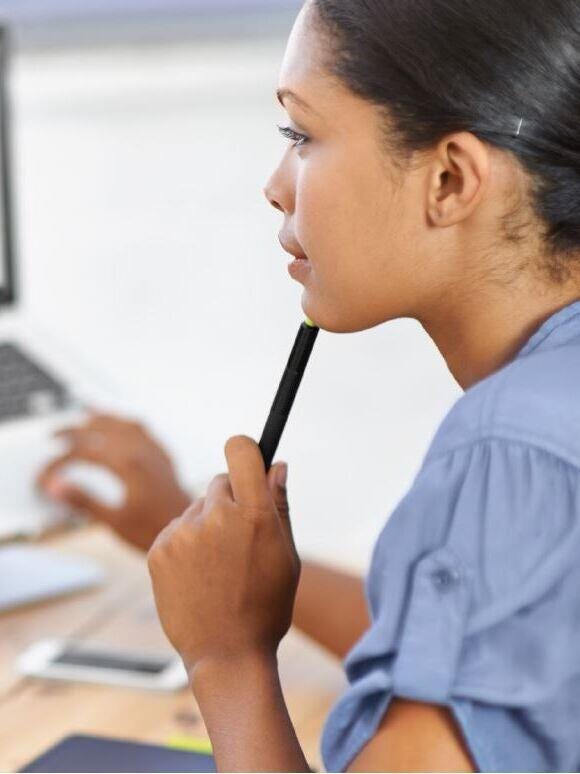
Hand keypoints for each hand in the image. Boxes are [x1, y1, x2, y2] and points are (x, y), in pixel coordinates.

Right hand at [37, 413, 191, 551]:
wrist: (191, 530)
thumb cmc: (154, 530)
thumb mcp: (114, 521)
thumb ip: (84, 501)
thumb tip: (54, 486)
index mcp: (128, 464)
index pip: (85, 451)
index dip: (61, 462)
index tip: (45, 476)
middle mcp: (143, 451)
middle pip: (103, 429)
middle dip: (76, 429)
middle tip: (54, 434)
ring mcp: (155, 452)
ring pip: (124, 424)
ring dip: (102, 418)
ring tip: (86, 414)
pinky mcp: (164, 457)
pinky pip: (143, 430)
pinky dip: (126, 424)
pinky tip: (121, 427)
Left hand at [147, 435, 299, 675]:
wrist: (226, 655)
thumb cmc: (265, 606)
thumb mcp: (286, 555)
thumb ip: (279, 504)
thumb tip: (277, 465)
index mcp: (254, 515)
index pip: (240, 450)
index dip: (245, 450)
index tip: (247, 460)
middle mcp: (215, 517)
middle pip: (219, 481)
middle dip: (230, 500)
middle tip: (238, 538)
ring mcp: (183, 533)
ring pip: (196, 508)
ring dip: (206, 524)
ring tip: (217, 567)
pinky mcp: (159, 549)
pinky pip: (176, 529)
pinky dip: (185, 544)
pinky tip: (197, 575)